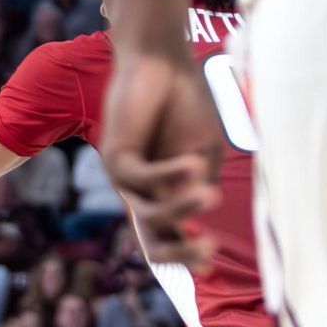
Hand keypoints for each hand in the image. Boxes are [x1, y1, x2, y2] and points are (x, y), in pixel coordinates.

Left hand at [101, 53, 222, 270]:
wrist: (162, 66)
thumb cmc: (185, 108)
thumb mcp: (201, 154)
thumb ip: (197, 188)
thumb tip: (193, 223)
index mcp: (162, 197)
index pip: (170, 240)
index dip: (188, 257)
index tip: (211, 261)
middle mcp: (139, 194)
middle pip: (152, 243)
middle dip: (180, 254)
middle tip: (210, 250)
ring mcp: (124, 180)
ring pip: (149, 214)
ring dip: (181, 209)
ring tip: (211, 195)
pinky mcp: (114, 158)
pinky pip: (142, 178)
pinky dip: (171, 173)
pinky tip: (195, 163)